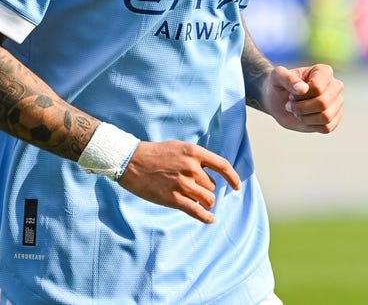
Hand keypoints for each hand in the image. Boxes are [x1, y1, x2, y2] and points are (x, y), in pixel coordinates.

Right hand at [118, 140, 240, 223]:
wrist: (131, 161)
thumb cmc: (154, 154)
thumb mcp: (179, 147)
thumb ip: (195, 158)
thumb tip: (211, 172)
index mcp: (194, 153)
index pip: (222, 166)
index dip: (232, 177)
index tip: (236, 186)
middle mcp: (191, 168)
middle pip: (212, 186)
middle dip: (205, 190)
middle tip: (193, 189)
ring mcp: (182, 184)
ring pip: (208, 199)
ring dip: (205, 202)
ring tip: (196, 201)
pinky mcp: (173, 199)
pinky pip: (196, 211)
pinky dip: (206, 217)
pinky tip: (210, 219)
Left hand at [263, 64, 343, 133]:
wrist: (278, 101)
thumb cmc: (278, 85)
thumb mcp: (276, 77)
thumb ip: (287, 78)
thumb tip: (303, 89)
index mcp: (323, 71)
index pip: (317, 88)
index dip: (300, 95)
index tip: (292, 92)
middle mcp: (334, 85)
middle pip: (323, 103)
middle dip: (301, 108)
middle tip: (291, 104)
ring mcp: (336, 102)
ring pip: (326, 117)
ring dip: (305, 117)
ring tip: (297, 111)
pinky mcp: (334, 118)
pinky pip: (327, 127)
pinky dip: (311, 125)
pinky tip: (304, 118)